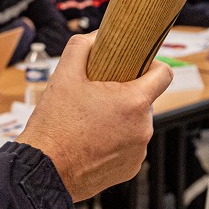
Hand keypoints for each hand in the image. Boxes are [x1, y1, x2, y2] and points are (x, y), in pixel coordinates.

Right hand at [16, 33, 172, 201]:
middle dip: (125, 96)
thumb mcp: (63, 76)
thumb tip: (93, 37)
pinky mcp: (130, 170)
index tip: (138, 65)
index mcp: (133, 102)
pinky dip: (115, 142)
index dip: (153, 65)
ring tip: (90, 122)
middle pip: (143, 100)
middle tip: (97, 96)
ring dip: (120, 120)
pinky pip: (129, 147)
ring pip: (135, 124)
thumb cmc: (55, 125)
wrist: (44, 170)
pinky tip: (92, 142)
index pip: (163, 74)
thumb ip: (81, 48)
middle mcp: (143, 128)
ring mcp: (138, 152)